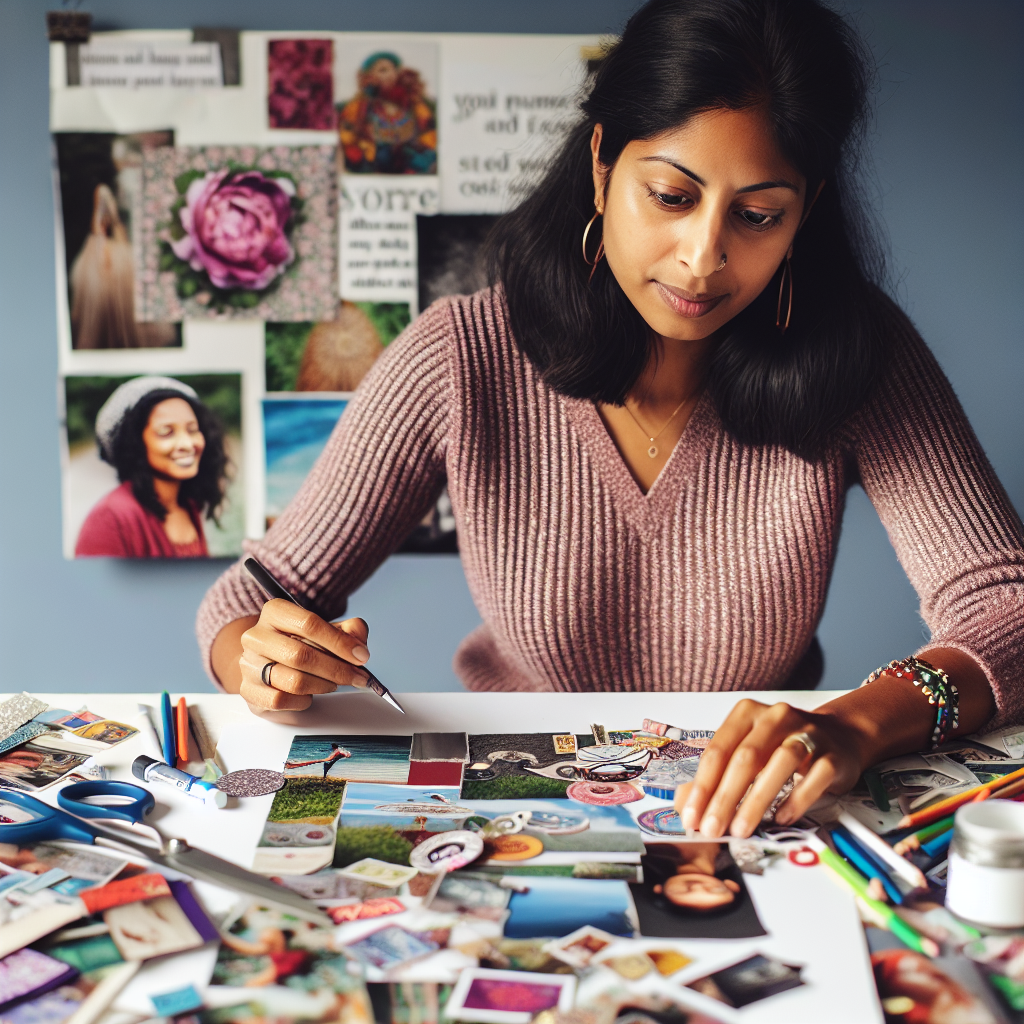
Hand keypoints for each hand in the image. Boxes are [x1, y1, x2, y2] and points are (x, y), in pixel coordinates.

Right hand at [238, 599, 372, 712]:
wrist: (270, 662)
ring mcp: (249, 664)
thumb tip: (359, 647)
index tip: (361, 656)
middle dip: (337, 669)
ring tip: (333, 684)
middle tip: (357, 677)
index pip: (309, 624)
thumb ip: (350, 631)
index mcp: (275, 612)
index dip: (340, 642)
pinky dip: (303, 701)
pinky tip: (309, 695)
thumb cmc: (302, 644)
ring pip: (293, 681)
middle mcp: (256, 636)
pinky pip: (281, 700)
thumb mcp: (329, 631)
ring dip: (323, 685)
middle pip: (301, 655)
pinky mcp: (248, 690)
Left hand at [673, 699, 868, 838]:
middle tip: (711, 829)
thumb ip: (718, 773)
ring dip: (756, 801)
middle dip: (724, 797)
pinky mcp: (833, 755)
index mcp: (747, 714)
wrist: (838, 737)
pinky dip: (795, 800)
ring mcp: (808, 733)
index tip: (691, 816)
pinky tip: (780, 820)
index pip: (718, 750)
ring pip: (779, 764)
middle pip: (746, 758)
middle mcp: (776, 717)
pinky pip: (814, 778)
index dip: (702, 785)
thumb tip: (686, 804)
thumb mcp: (748, 751)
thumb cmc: (782, 746)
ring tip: (740, 829)